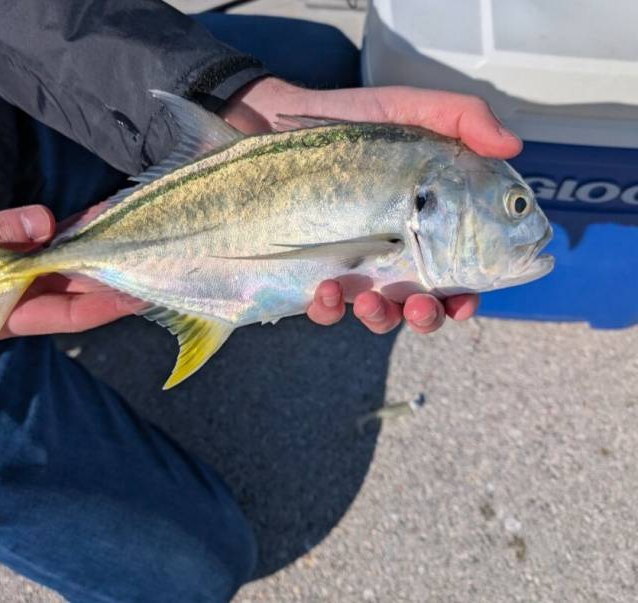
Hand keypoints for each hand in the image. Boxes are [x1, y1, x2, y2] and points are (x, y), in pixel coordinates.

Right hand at [0, 206, 142, 338]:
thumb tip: (46, 222)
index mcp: (5, 315)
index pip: (70, 314)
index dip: (109, 304)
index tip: (143, 289)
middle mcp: (22, 301)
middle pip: (80, 289)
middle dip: (115, 268)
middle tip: (153, 244)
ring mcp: (19, 281)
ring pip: (70, 267)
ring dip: (99, 246)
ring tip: (133, 221)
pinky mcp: (12, 260)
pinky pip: (50, 248)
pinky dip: (73, 232)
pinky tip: (99, 215)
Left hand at [220, 77, 516, 333]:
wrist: (280, 121)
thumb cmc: (353, 122)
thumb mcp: (410, 109)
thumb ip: (462, 120)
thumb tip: (512, 145)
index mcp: (429, 227)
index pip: (459, 273)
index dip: (467, 295)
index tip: (466, 299)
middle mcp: (395, 254)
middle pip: (423, 306)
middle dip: (427, 318)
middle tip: (420, 306)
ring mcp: (355, 267)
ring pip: (378, 315)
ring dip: (381, 320)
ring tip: (371, 302)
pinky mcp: (314, 272)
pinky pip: (325, 308)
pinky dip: (329, 309)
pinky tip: (326, 289)